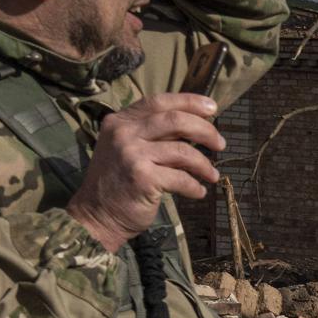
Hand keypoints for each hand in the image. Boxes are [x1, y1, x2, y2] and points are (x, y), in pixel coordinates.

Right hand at [69, 95, 222, 251]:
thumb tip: (195, 128)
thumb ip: (154, 136)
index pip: (159, 102)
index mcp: (120, 121)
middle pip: (175, 120)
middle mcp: (124, 133)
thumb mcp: (128, 149)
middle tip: (220, 144)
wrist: (96, 216)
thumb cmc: (117, 183)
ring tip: (212, 175)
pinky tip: (198, 192)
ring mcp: (132, 154)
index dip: (189, 102)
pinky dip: (194, 186)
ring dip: (203, 164)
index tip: (212, 108)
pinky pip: (180, 178)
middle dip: (205, 130)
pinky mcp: (142, 177)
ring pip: (183, 151)